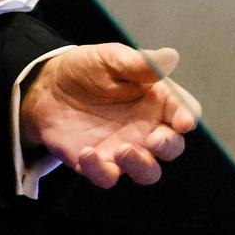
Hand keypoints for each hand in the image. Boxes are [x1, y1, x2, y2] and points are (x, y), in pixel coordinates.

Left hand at [21, 43, 199, 187]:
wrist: (47, 87)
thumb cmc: (87, 69)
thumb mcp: (110, 58)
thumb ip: (139, 62)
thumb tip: (171, 57)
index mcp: (156, 100)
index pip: (184, 112)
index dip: (187, 118)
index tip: (182, 121)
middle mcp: (146, 127)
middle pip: (172, 147)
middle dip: (168, 146)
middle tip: (154, 139)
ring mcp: (125, 148)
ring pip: (147, 172)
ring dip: (141, 166)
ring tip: (123, 150)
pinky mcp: (100, 163)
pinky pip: (109, 177)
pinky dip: (101, 171)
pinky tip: (87, 153)